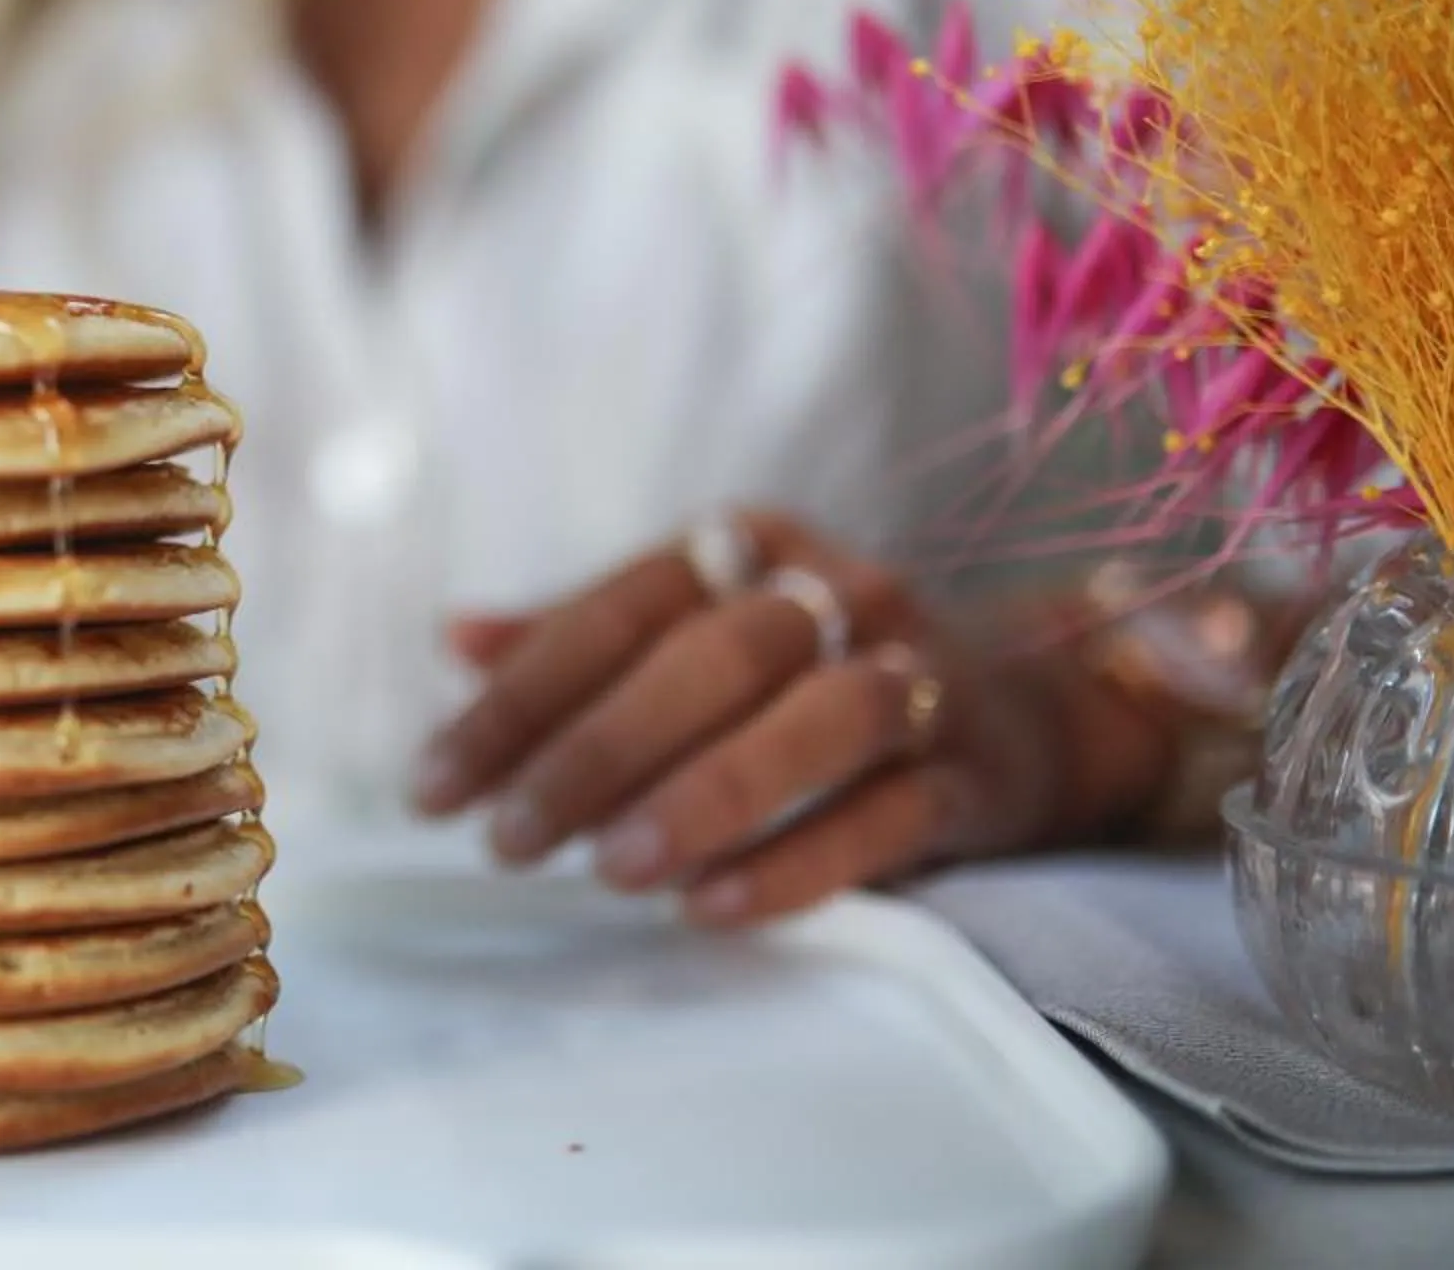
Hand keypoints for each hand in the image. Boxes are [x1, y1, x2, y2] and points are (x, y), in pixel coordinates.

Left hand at [412, 512, 1066, 926]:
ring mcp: (918, 679)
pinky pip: (890, 816)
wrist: (1017, 715)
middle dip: (600, 749)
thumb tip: (455, 639)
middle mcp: (839, 594)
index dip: (520, 695)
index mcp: (749, 546)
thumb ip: (583, 637)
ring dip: (705, 797)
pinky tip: (711, 908)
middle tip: (510, 840)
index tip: (435, 786)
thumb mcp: (698, 631)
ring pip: (818, 724)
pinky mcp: (972, 774)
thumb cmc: (808, 672)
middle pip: (715, 657)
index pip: (619, 609)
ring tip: (610, 872)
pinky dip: (799, 863)